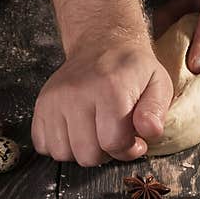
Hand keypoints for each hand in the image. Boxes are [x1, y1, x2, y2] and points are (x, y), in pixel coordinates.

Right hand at [32, 36, 173, 165]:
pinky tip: (76, 131)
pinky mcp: (41, 104)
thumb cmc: (131, 69)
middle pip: (87, 154)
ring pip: (63, 154)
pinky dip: (61, 145)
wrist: (101, 44)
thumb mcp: (158, 83)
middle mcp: (77, 93)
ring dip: (81, 151)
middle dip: (105, 153)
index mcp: (110, 88)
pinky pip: (44, 145)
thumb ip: (156, 111)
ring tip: (95, 133)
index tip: (134, 138)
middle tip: (113, 135)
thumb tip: (150, 131)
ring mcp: (54, 99)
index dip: (128, 148)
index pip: (113, 142)